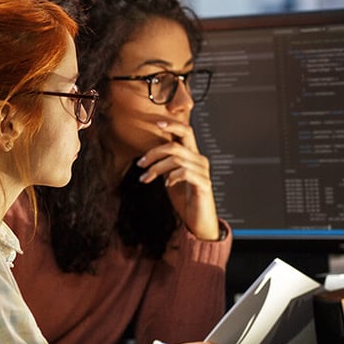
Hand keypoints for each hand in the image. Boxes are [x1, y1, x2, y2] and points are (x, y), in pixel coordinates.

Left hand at [135, 120, 218, 240]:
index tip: (156, 123)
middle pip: (176, 145)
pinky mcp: (203, 184)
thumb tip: (149, 154)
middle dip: (154, 152)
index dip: (172, 125)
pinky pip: (185, 172)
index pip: (186, 132)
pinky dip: (172, 176)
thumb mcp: (171, 176)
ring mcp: (203, 172)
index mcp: (192, 155)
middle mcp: (200, 160)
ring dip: (157, 168)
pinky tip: (167, 184)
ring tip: (146, 178)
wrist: (198, 220)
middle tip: (140, 163)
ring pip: (176, 159)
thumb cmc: (185, 199)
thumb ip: (166, 164)